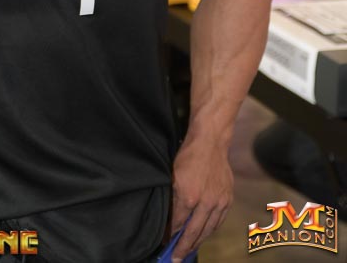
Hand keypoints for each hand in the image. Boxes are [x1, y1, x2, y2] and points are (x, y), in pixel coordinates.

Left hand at [170, 133, 232, 260]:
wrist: (210, 142)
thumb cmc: (189, 156)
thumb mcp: (173, 176)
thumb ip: (172, 199)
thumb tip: (170, 218)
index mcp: (189, 197)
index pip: (178, 224)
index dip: (171, 236)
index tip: (165, 244)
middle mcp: (206, 203)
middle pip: (194, 233)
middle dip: (184, 247)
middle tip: (176, 258)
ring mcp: (219, 202)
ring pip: (208, 230)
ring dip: (198, 242)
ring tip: (189, 250)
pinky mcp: (228, 199)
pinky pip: (219, 221)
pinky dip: (210, 231)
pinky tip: (204, 234)